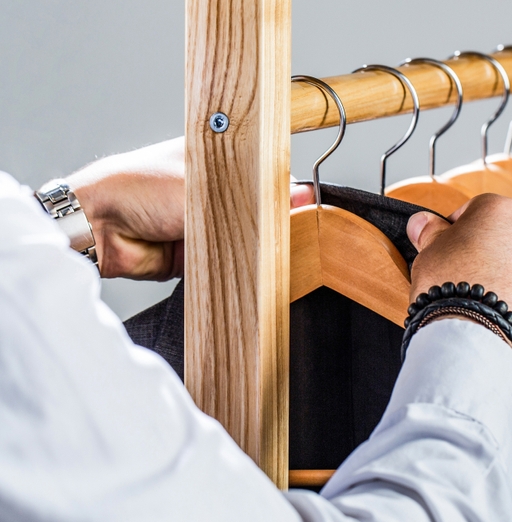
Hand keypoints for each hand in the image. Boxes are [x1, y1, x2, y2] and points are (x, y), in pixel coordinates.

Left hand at [63, 138, 316, 279]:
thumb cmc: (141, 187)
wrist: (100, 226)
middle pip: (257, 206)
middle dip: (270, 218)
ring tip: (272, 245)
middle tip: (292, 226)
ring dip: (252, 242)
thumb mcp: (206, 185)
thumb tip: (300, 193)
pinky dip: (234, 264)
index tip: (304, 199)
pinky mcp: (198, 254)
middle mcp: (211, 191)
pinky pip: (227, 261)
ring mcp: (204, 223)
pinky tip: (251, 264)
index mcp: (214, 159)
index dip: (282, 185)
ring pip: (244, 236)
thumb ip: (255, 196)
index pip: (262, 170)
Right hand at [406, 194, 511, 368]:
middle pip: (511, 242)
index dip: (460, 232)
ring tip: (485, 309)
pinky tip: (502, 327)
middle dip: (492, 257)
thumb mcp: (428, 253)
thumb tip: (423, 222)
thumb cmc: (449, 290)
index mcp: (504, 212)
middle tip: (467, 281)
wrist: (475, 342)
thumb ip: (431, 234)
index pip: (478, 212)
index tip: (448, 251)